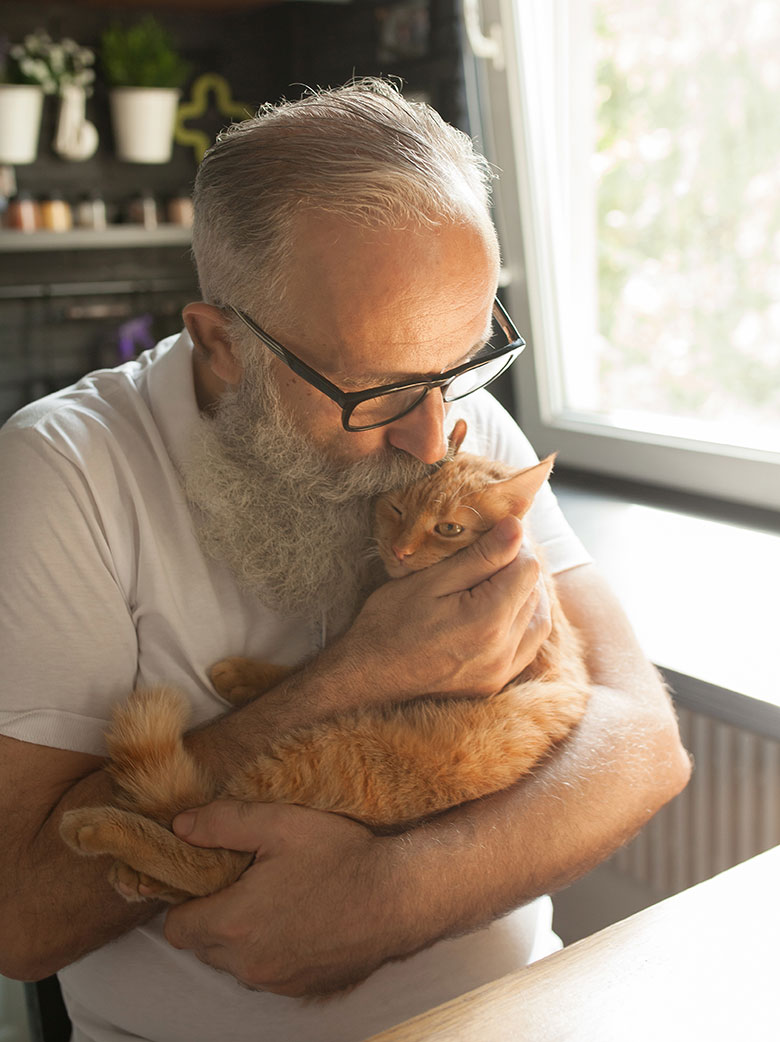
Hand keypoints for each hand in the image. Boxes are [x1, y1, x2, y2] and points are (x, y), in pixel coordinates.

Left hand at [163, 801, 401, 996]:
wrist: (399, 897)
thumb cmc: (341, 856)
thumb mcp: (280, 823)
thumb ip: (223, 823)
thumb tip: (180, 827)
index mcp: (234, 923)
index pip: (175, 927)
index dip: (186, 900)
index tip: (210, 877)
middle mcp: (249, 963)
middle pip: (202, 946)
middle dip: (212, 916)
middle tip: (244, 881)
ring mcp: (276, 981)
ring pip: (233, 962)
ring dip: (240, 937)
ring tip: (273, 898)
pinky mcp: (300, 988)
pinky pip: (265, 972)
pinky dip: (270, 950)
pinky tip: (296, 919)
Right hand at [345, 516, 550, 701]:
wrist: (367, 675)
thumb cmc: (390, 622)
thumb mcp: (431, 580)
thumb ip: (480, 556)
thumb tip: (517, 527)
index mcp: (488, 620)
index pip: (528, 568)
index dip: (513, 545)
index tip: (489, 538)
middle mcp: (502, 650)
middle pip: (534, 592)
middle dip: (517, 568)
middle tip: (487, 555)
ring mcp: (500, 671)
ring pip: (538, 619)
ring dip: (525, 595)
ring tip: (496, 581)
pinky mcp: (494, 683)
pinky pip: (528, 647)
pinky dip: (524, 623)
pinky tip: (502, 611)